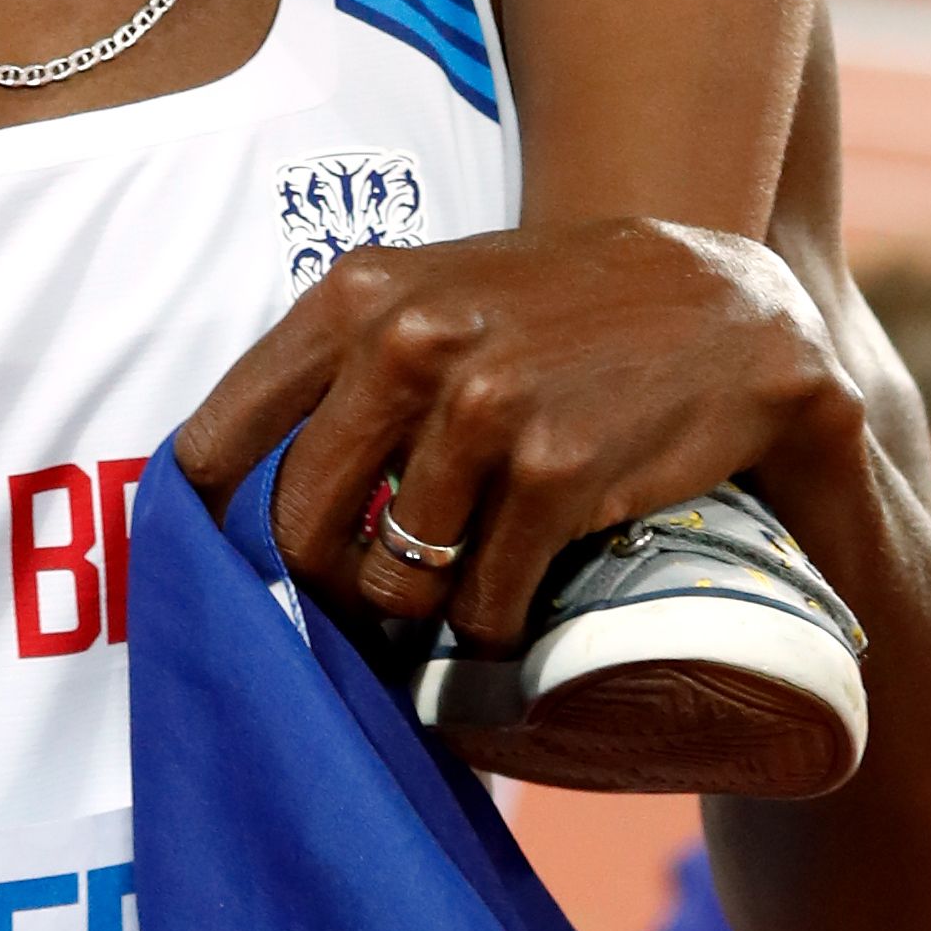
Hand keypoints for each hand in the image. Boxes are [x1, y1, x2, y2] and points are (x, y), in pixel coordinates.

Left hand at [175, 213, 862, 654]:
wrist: (728, 309)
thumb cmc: (557, 315)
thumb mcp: (435, 299)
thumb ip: (338, 370)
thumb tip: (222, 491)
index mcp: (356, 294)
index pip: (220, 438)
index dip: (202, 527)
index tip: (210, 574)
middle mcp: (407, 341)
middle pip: (297, 531)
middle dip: (324, 593)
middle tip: (362, 611)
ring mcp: (482, 406)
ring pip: (392, 583)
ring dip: (416, 621)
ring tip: (447, 608)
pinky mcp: (554, 473)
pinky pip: (482, 606)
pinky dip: (492, 636)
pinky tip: (513, 615)